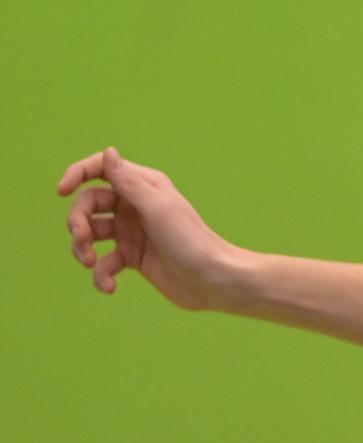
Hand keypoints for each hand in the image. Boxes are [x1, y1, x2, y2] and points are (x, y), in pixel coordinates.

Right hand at [57, 147, 242, 308]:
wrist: (216, 282)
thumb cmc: (192, 242)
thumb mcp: (158, 209)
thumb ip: (129, 183)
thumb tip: (108, 152)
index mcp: (142, 186)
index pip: (100, 170)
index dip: (76, 175)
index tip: (62, 191)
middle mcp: (134, 206)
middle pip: (88, 205)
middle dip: (78, 222)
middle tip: (82, 240)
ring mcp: (132, 233)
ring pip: (91, 235)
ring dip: (82, 249)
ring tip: (91, 263)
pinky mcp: (133, 258)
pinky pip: (105, 263)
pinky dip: (101, 275)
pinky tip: (108, 287)